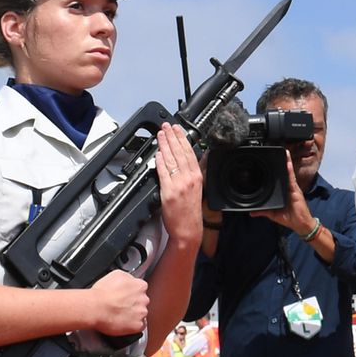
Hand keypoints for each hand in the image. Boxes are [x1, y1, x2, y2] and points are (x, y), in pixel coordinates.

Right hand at [88, 269, 150, 336]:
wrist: (95, 308)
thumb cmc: (101, 293)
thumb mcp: (116, 274)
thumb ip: (128, 278)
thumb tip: (128, 280)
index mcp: (140, 286)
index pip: (141, 289)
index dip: (131, 293)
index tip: (125, 296)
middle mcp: (144, 299)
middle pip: (141, 302)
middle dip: (133, 304)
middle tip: (120, 306)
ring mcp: (141, 313)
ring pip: (140, 314)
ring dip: (132, 315)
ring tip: (119, 315)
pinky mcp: (137, 325)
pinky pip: (138, 326)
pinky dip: (131, 326)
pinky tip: (122, 323)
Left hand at [155, 124, 204, 243]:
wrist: (188, 229)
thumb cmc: (191, 213)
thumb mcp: (197, 190)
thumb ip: (190, 175)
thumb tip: (183, 163)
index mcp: (197, 177)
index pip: (189, 153)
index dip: (182, 139)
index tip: (177, 129)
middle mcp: (189, 179)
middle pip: (180, 153)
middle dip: (173, 137)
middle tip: (166, 126)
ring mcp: (179, 184)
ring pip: (172, 159)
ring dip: (165, 145)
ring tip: (160, 135)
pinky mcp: (169, 191)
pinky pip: (164, 173)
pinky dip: (161, 161)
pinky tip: (158, 153)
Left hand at [253, 151, 315, 233]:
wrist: (300, 224)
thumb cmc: (290, 218)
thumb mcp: (272, 215)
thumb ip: (263, 212)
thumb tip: (251, 212)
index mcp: (283, 193)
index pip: (279, 181)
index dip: (276, 172)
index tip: (271, 164)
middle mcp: (288, 189)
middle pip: (284, 174)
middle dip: (283, 163)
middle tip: (279, 153)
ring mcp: (292, 188)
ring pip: (288, 173)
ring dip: (286, 163)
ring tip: (284, 153)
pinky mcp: (295, 190)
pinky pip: (291, 178)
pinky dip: (289, 170)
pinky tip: (287, 163)